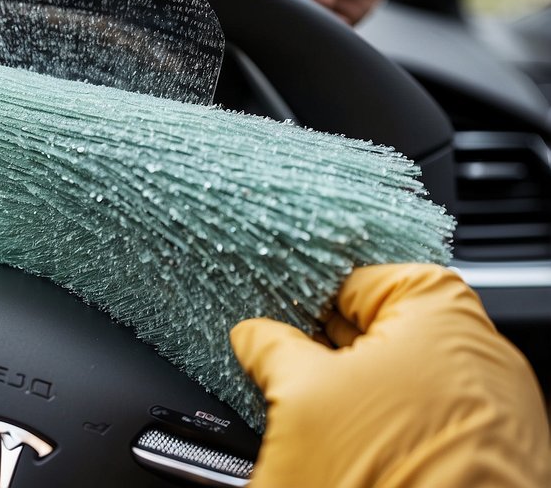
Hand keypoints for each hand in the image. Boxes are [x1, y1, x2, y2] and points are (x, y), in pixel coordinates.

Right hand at [231, 264, 550, 487]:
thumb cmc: (388, 479)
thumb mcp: (300, 397)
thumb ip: (272, 347)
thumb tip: (253, 335)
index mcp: (444, 318)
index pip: (372, 277)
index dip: (321, 291)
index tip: (285, 312)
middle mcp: (481, 358)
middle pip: (390, 327)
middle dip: (333, 342)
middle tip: (286, 361)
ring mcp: (491, 412)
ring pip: (408, 376)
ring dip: (358, 386)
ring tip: (316, 413)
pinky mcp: (488, 458)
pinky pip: (427, 416)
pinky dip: (389, 422)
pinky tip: (351, 445)